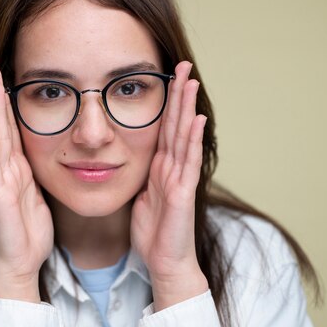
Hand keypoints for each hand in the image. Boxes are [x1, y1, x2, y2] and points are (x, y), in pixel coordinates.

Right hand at [0, 65, 53, 302]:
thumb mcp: (41, 197)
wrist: (20, 263)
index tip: (12, 78)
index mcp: (20, 170)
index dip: (12, 104)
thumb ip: (41, 176)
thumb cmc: (30, 232)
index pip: (15, 130)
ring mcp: (1, 182)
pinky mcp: (0, 197)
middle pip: (3, 126)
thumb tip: (54, 157)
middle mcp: (7, 170)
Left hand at [131, 61, 208, 310]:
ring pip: (184, 137)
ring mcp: (179, 179)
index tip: (167, 76)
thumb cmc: (154, 232)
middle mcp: (172, 168)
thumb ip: (142, 176)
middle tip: (183, 65)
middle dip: (179, 95)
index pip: (164, 128)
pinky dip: (191, 140)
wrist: (165, 262)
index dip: (166, 102)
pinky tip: (196, 120)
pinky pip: (187, 163)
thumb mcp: (141, 196)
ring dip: (188, 108)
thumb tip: (130, 159)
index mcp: (160, 167)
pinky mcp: (181, 194)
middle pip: (176, 125)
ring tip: (192, 81)